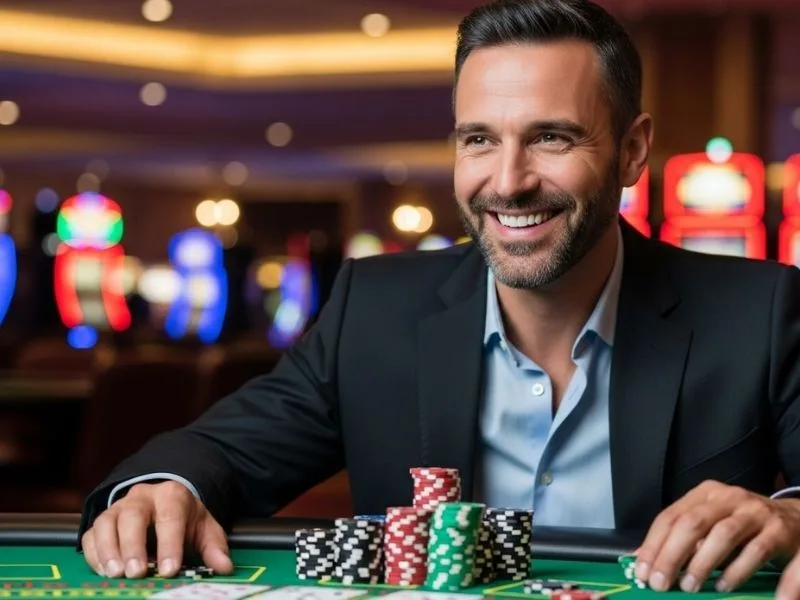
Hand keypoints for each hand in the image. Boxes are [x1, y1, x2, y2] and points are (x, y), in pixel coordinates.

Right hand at [81, 481, 233, 578]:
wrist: (164, 501)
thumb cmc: (184, 518)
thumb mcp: (204, 527)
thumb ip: (214, 547)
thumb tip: (225, 567)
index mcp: (172, 495)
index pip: (171, 516)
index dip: (170, 544)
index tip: (169, 570)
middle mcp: (142, 497)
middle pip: (134, 516)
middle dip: (134, 546)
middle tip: (137, 572)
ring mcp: (119, 507)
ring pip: (107, 522)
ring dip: (109, 550)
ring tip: (116, 574)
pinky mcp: (103, 521)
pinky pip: (91, 534)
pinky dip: (94, 553)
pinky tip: (102, 571)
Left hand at [634, 480, 799, 596]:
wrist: (796, 519)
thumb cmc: (744, 525)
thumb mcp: (712, 523)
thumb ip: (683, 538)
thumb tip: (644, 560)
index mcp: (706, 494)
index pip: (671, 516)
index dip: (654, 544)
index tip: (643, 571)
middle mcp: (730, 498)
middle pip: (694, 523)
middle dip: (673, 554)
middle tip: (662, 583)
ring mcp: (756, 512)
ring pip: (725, 534)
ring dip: (704, 563)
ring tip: (690, 587)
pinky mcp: (781, 531)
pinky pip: (759, 551)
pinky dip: (740, 572)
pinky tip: (725, 587)